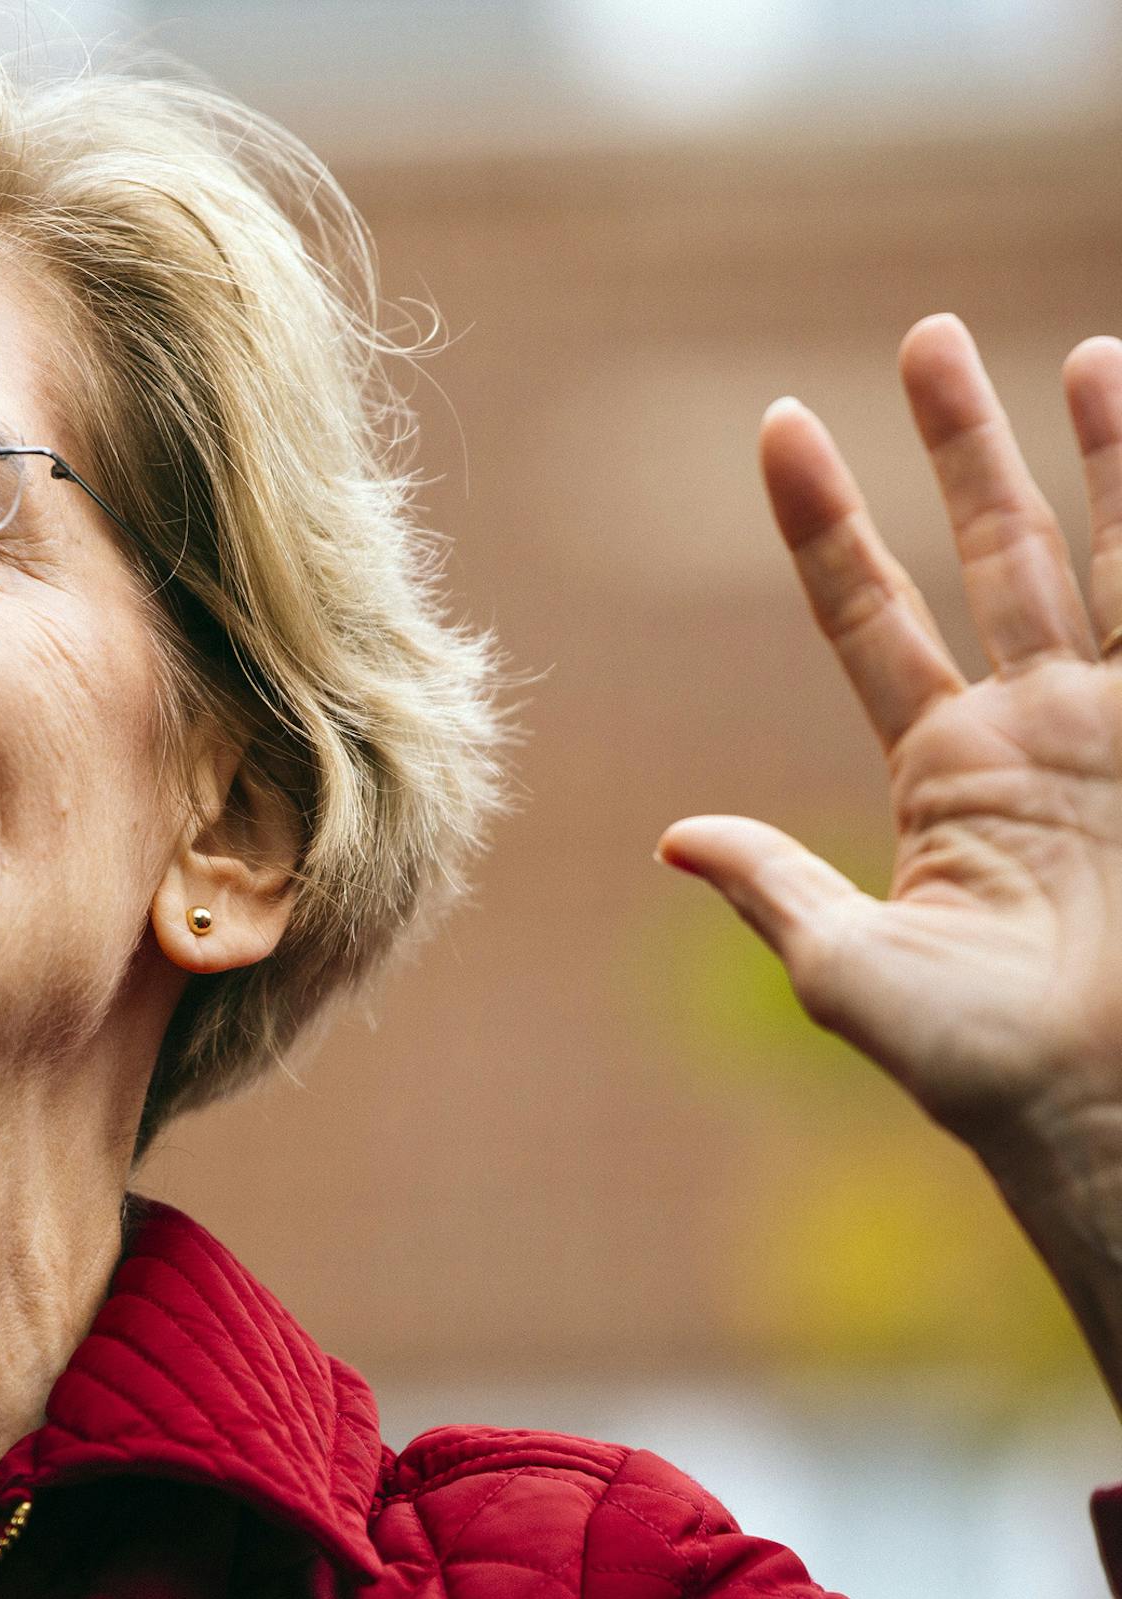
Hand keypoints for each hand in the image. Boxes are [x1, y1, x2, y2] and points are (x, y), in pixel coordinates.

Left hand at [659, 316, 1121, 1262]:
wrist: (1113, 1112)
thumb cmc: (982, 1068)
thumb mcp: (852, 971)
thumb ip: (775, 889)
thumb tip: (673, 835)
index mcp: (942, 769)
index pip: (867, 612)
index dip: (826, 522)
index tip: (779, 426)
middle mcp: (1037, 729)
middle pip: (994, 553)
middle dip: (964, 446)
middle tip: (927, 335)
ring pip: (1113, 558)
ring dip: (1104, 458)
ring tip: (1088, 353)